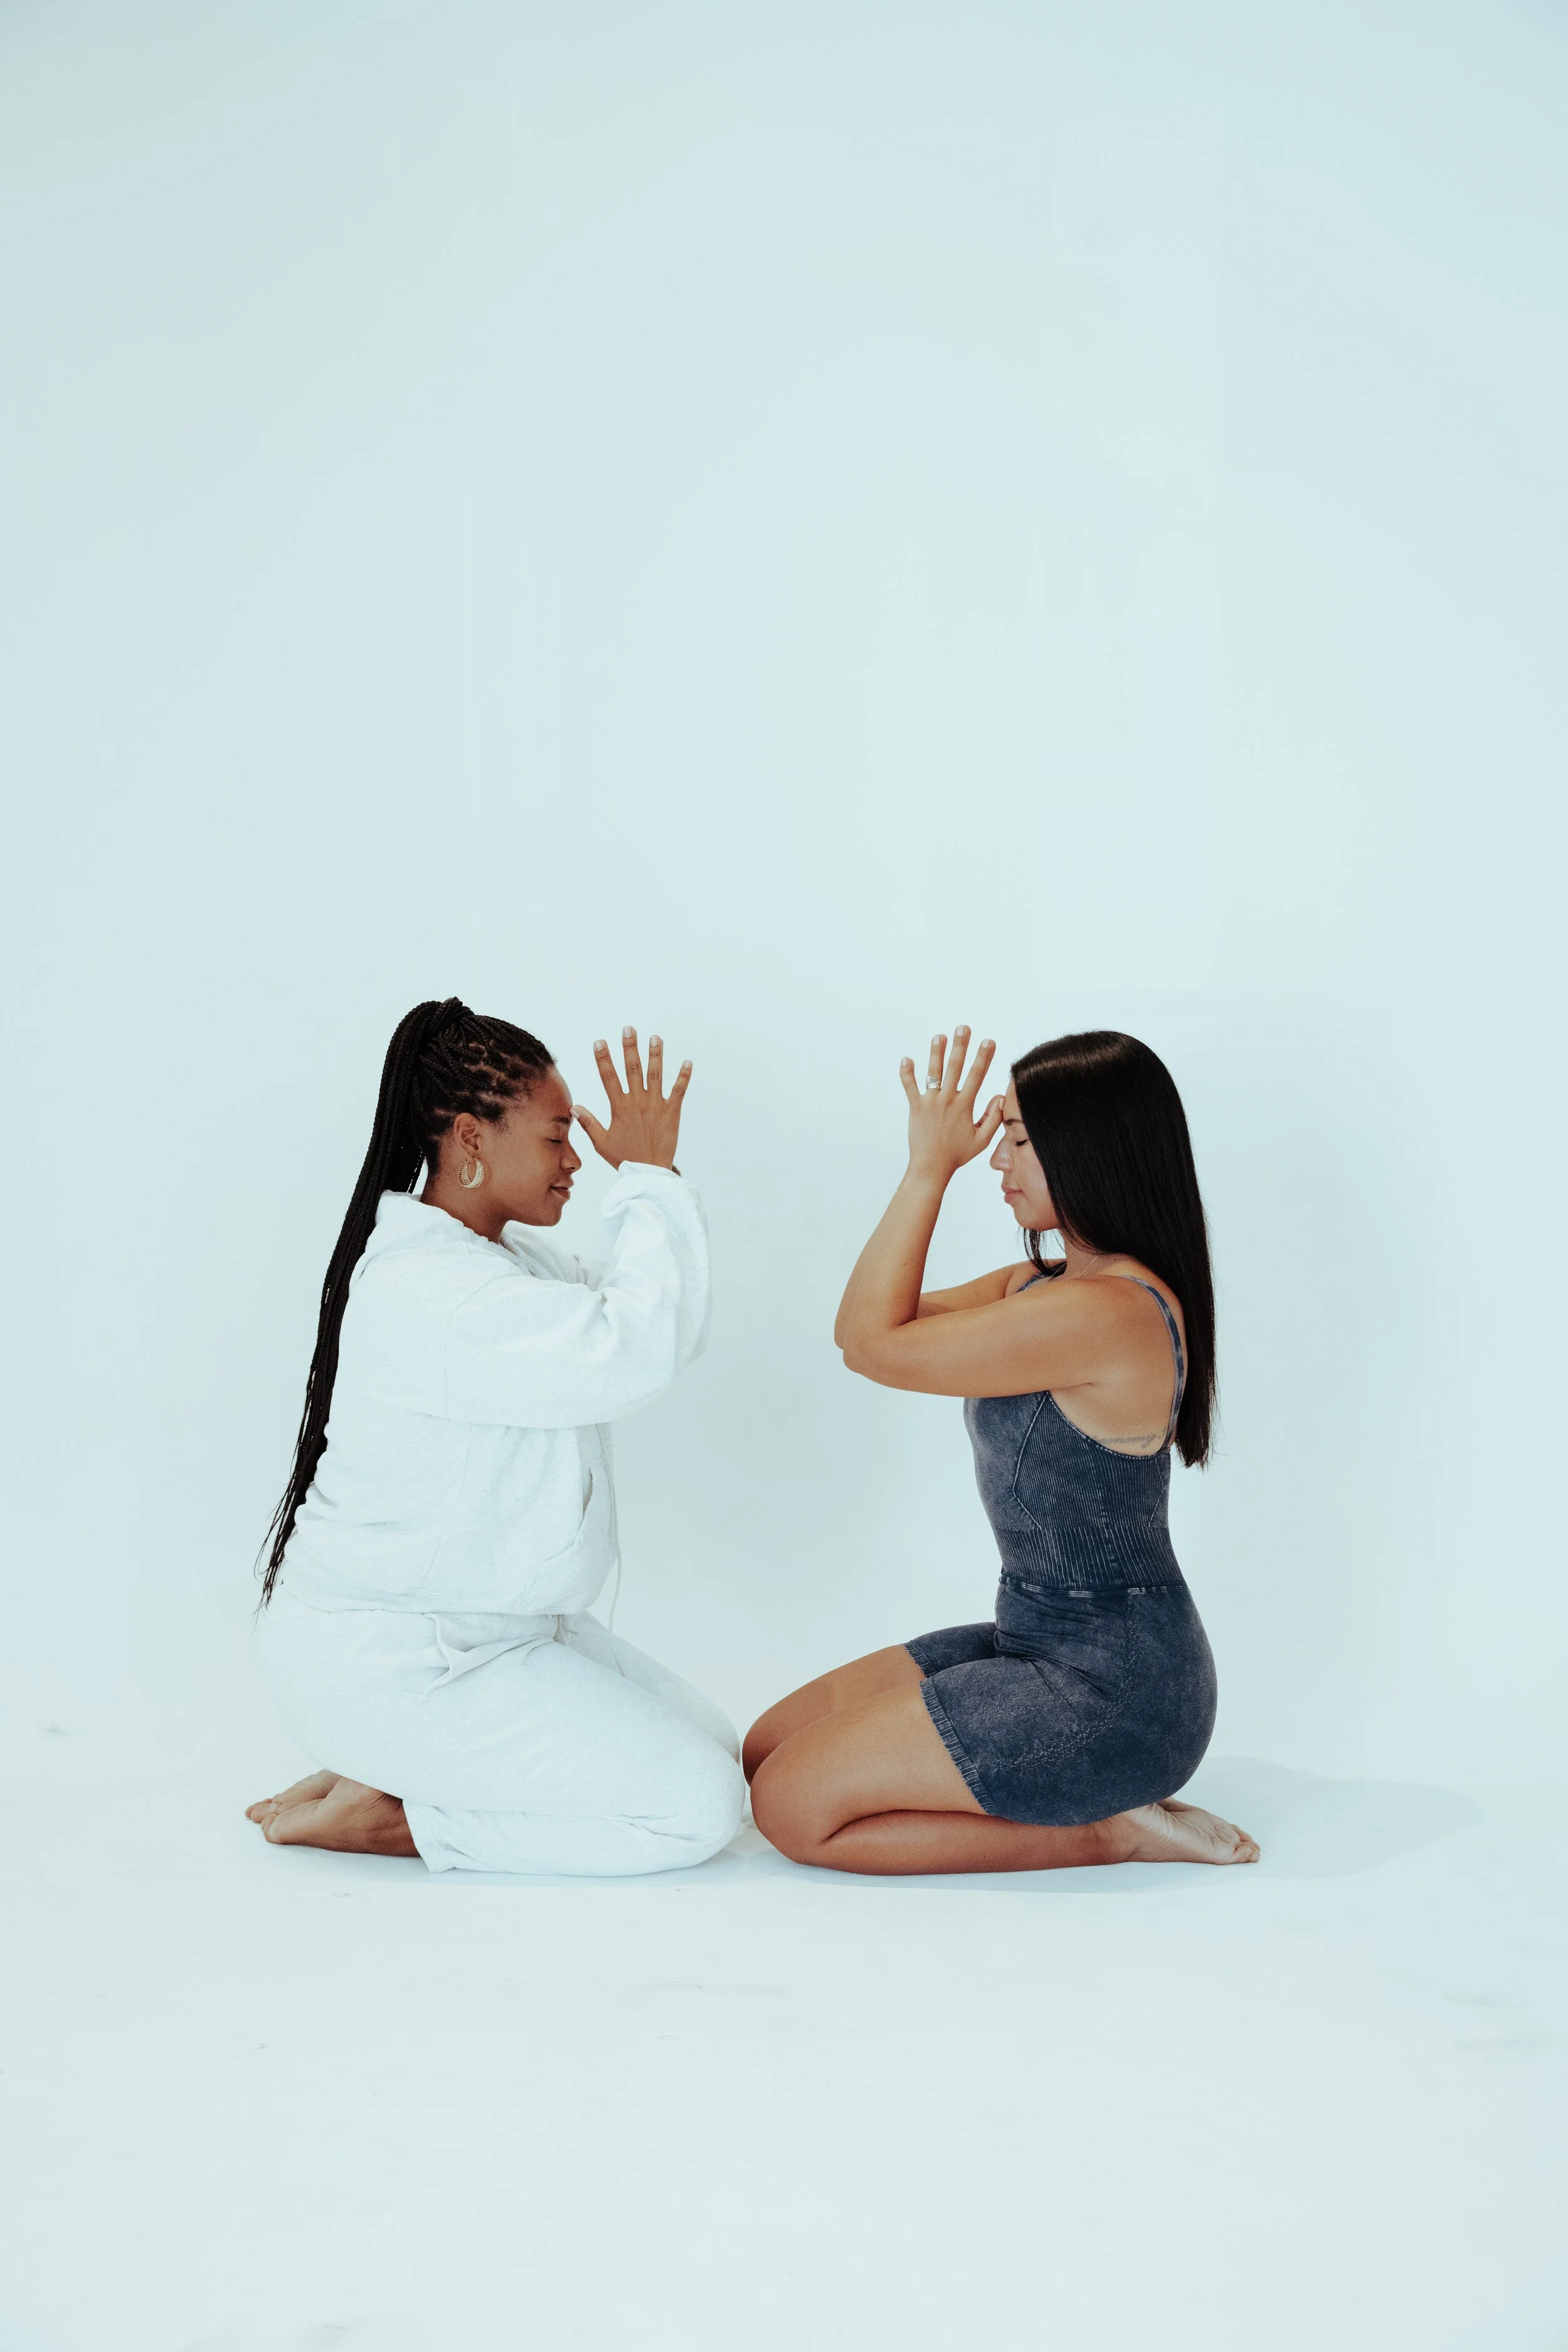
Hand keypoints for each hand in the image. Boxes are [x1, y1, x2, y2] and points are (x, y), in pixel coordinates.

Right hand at [573, 1027, 690, 1170]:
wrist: (649, 1172)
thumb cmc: (624, 1158)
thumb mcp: (601, 1142)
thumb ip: (588, 1123)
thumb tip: (574, 1107)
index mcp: (619, 1108)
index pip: (609, 1078)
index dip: (604, 1059)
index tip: (600, 1042)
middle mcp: (638, 1102)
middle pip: (633, 1069)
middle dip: (630, 1048)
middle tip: (629, 1029)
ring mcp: (656, 1106)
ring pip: (656, 1075)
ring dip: (656, 1055)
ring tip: (655, 1038)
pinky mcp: (671, 1112)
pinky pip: (679, 1091)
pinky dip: (684, 1077)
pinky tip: (688, 1062)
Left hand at [899, 1026, 1002, 1182]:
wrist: (931, 1167)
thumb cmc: (957, 1154)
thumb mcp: (982, 1140)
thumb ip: (993, 1118)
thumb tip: (1001, 1097)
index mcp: (964, 1105)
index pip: (977, 1075)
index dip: (984, 1057)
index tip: (989, 1041)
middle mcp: (948, 1100)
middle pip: (956, 1067)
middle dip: (960, 1046)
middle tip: (963, 1028)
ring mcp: (930, 1102)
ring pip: (934, 1072)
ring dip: (936, 1052)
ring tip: (939, 1036)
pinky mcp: (916, 1107)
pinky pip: (910, 1087)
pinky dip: (907, 1073)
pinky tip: (906, 1059)